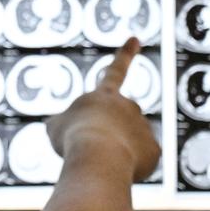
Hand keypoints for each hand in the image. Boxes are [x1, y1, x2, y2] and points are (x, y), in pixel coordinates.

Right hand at [44, 37, 161, 180]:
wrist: (98, 156)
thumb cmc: (73, 138)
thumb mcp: (55, 127)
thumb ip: (62, 123)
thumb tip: (62, 127)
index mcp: (105, 95)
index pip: (115, 71)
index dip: (125, 54)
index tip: (136, 38)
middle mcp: (129, 106)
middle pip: (118, 124)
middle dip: (107, 138)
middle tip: (89, 151)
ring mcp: (144, 127)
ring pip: (128, 145)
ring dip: (114, 155)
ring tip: (100, 162)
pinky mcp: (154, 149)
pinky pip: (141, 162)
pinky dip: (128, 170)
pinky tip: (116, 171)